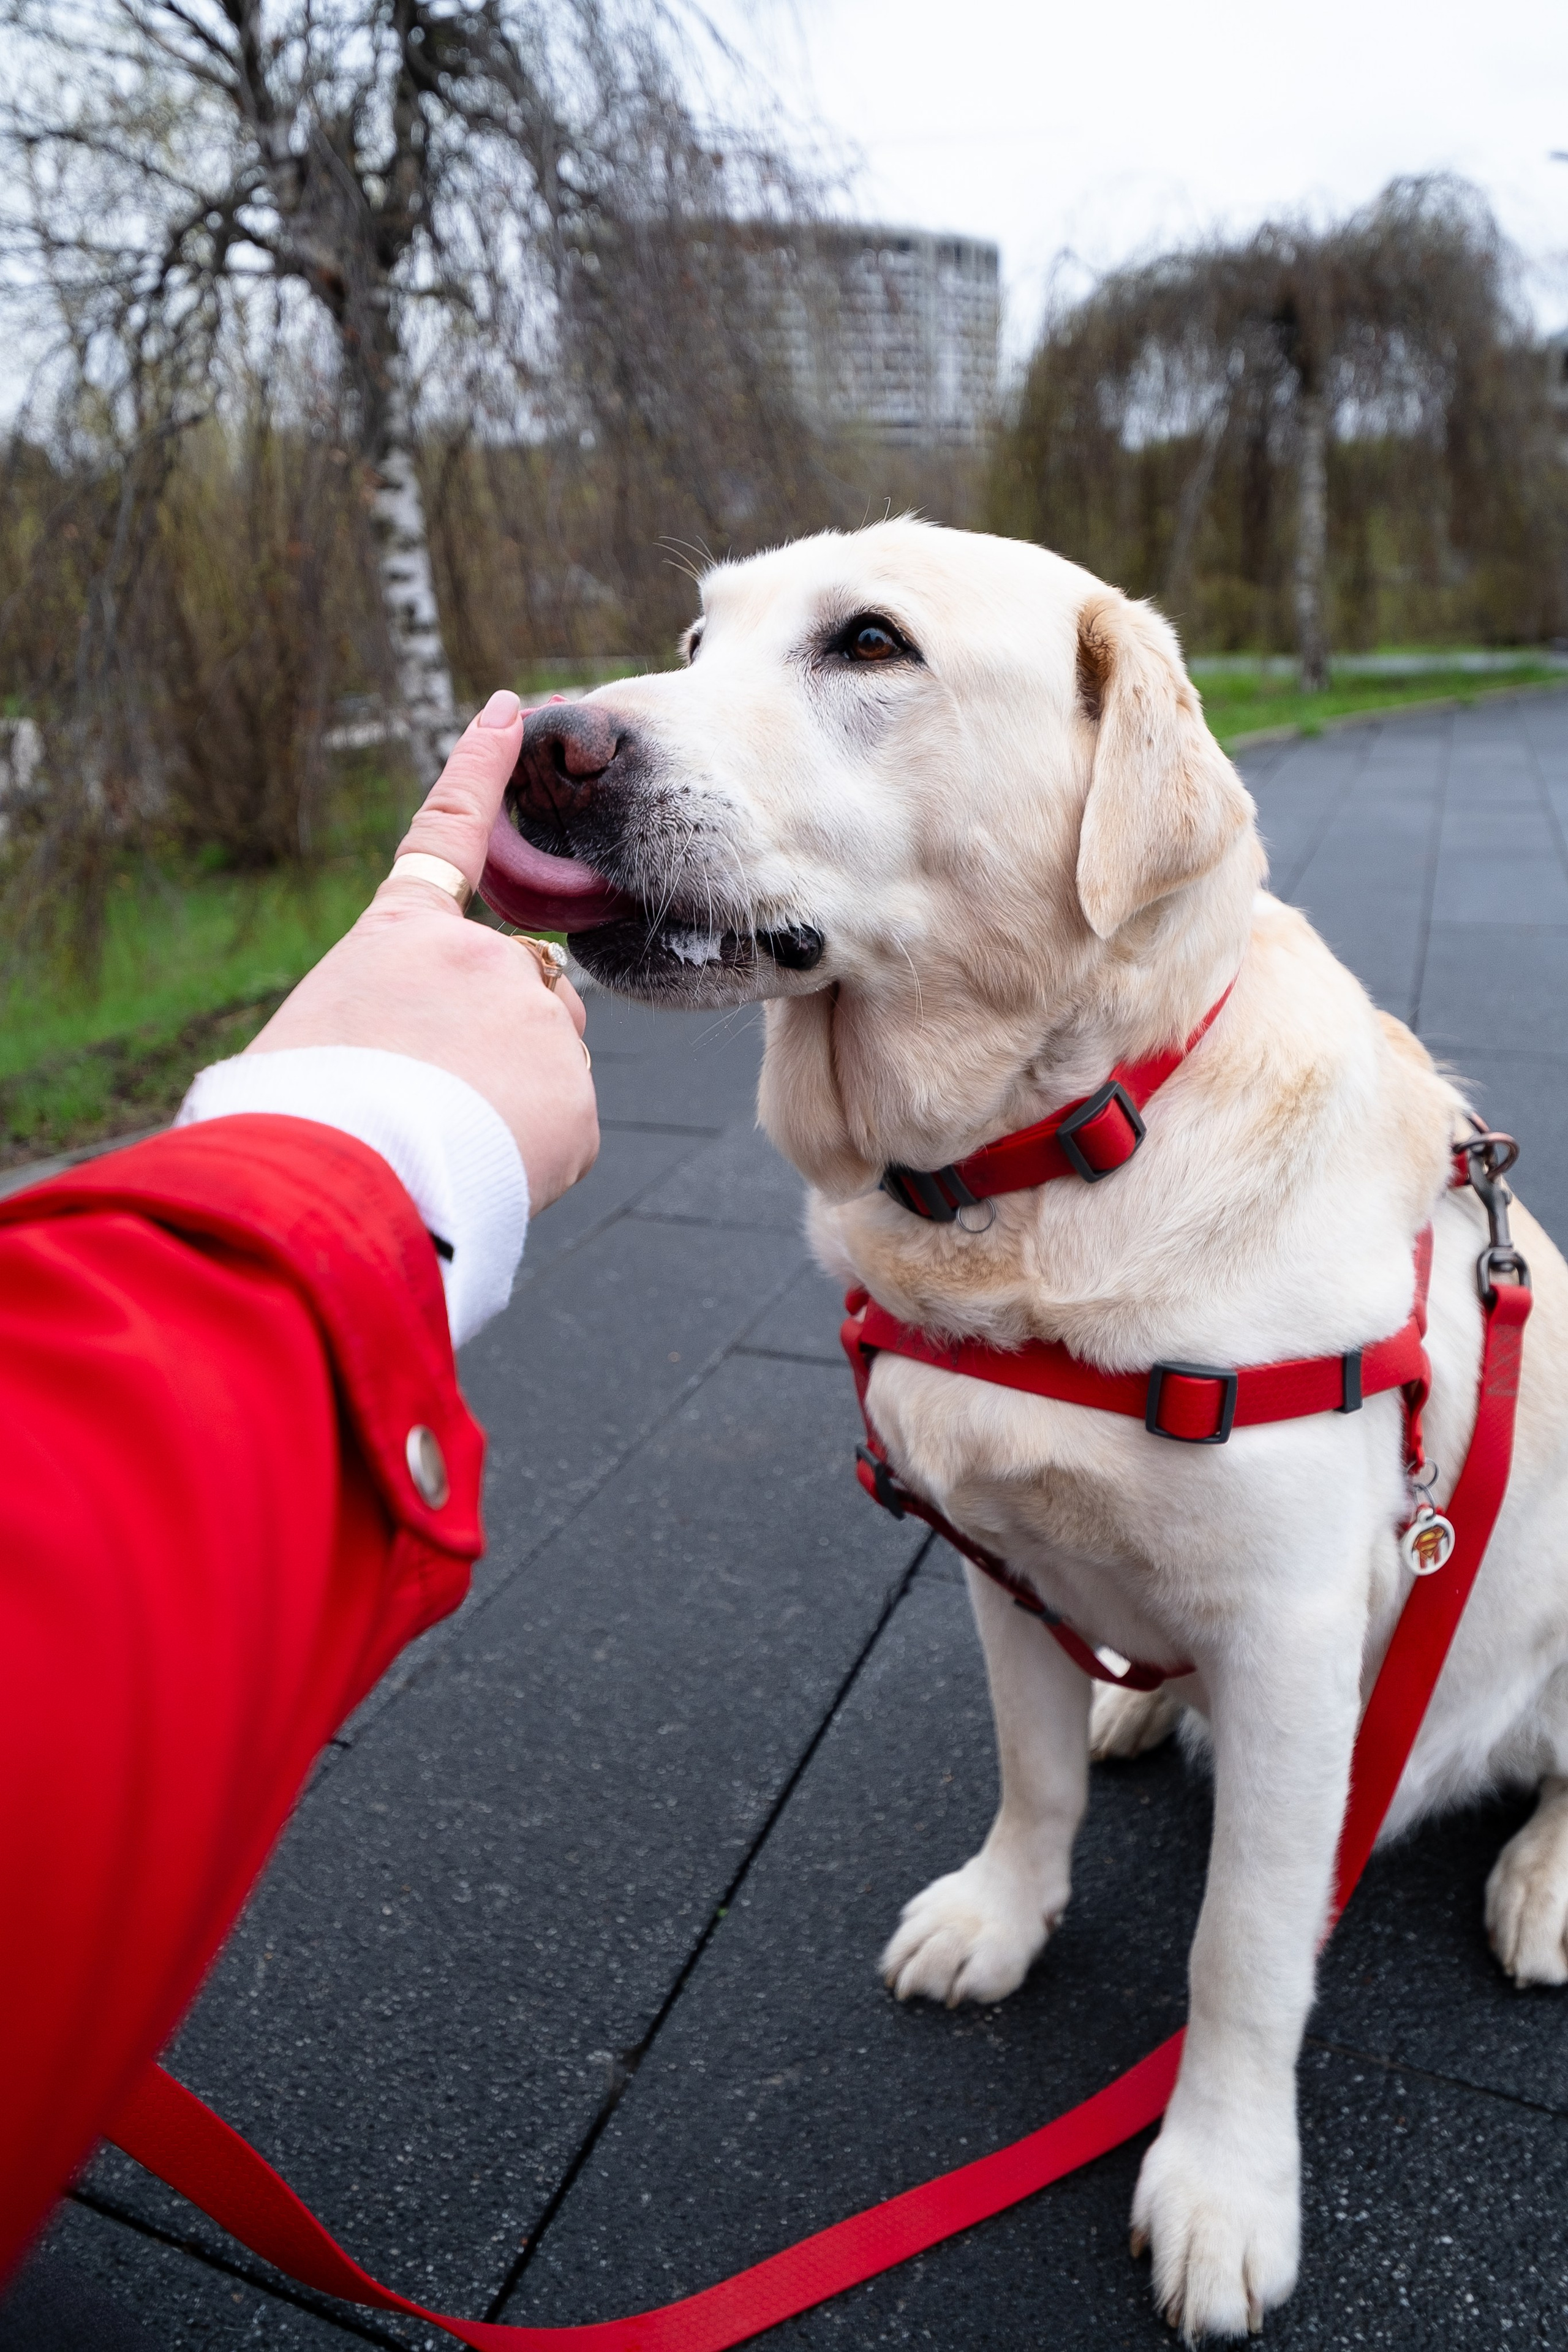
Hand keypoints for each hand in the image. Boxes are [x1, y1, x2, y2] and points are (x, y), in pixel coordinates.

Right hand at [247, 691, 597, 1214]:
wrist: (336, 1183)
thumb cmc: (300, 1123)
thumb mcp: (324, 1036)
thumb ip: (396, 1018)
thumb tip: (448, 1063)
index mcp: (399, 937)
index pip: (446, 832)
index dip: (479, 769)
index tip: (511, 710)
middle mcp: (482, 959)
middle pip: (516, 995)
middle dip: (494, 1046)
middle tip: (429, 1105)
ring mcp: (539, 1019)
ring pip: (543, 1067)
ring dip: (509, 1108)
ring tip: (445, 1144)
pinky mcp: (578, 1094)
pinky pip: (560, 1135)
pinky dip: (529, 1161)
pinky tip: (483, 1172)